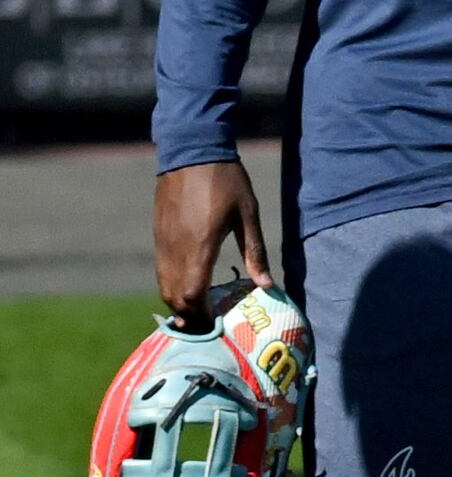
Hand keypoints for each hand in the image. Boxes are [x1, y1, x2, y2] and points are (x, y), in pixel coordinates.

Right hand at [154, 159, 270, 325]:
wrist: (191, 151)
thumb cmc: (226, 180)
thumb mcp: (248, 215)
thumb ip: (256, 251)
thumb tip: (267, 285)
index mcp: (199, 246)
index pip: (192, 295)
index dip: (201, 314)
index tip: (216, 324)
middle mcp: (175, 249)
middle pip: (173, 296)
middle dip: (188, 315)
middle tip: (209, 324)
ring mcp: (162, 241)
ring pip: (163, 284)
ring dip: (178, 302)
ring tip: (200, 311)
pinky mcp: (158, 234)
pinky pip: (161, 268)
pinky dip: (172, 284)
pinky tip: (189, 286)